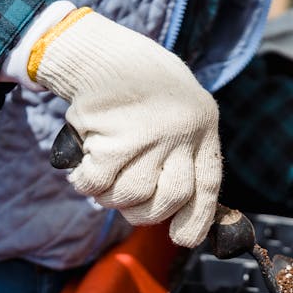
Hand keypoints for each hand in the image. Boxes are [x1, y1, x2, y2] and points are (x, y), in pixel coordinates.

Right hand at [27, 8, 221, 247]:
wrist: (103, 53)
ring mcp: (151, 136)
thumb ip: (184, 152)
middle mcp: (182, 133)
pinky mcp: (115, 137)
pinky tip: (83, 170)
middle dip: (147, 212)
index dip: (197, 219)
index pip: (208, 185)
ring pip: (134, 195)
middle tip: (129, 202)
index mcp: (203, 128)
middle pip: (172, 198)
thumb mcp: (181, 110)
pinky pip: (100, 182)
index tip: (182, 239)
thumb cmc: (142, 87)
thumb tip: (177, 210)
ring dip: (113, 198)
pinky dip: (87, 184)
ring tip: (104, 180)